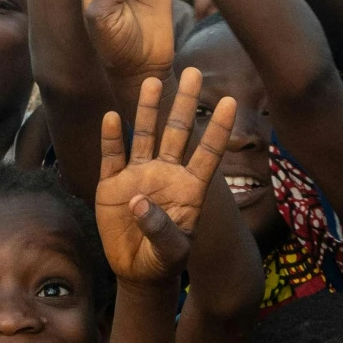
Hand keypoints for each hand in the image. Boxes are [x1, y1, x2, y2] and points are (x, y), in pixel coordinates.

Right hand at [97, 67, 231, 279]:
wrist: (137, 270)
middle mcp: (166, 173)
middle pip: (177, 132)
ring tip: (152, 81)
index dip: (219, 129)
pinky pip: (112, 155)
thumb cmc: (164, 261)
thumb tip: (139, 202)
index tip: (231, 101)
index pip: (208, 153)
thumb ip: (161, 229)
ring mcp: (139, 174)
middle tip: (193, 72)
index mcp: (189, 187)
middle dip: (184, 103)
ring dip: (148, 109)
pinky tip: (112, 117)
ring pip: (145, 135)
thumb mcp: (171, 252)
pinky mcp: (112, 183)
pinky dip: (111, 137)